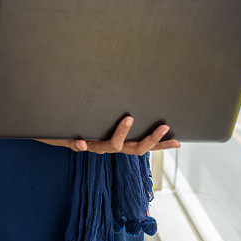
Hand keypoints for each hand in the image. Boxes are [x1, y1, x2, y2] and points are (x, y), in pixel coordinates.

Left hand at [36, 116, 180, 154]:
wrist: (61, 134)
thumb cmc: (89, 124)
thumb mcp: (105, 120)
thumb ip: (119, 116)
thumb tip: (146, 92)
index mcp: (121, 142)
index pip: (145, 146)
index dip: (161, 145)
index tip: (178, 142)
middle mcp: (111, 147)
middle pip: (136, 149)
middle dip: (151, 138)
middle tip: (163, 125)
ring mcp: (95, 146)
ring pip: (112, 145)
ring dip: (122, 132)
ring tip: (129, 117)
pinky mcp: (77, 144)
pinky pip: (78, 145)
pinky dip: (80, 144)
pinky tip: (81, 142)